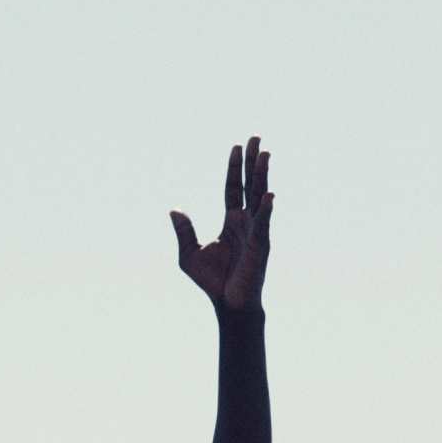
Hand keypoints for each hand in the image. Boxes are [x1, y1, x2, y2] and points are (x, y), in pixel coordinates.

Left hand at [170, 136, 271, 312]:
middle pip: (250, 184)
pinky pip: (263, 223)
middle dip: (253, 161)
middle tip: (256, 137)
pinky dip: (265, 209)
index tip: (237, 146)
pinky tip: (268, 194)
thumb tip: (173, 209)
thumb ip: (184, 231)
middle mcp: (246, 222)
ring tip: (265, 153)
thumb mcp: (189, 254)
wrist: (228, 304)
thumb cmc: (212, 282)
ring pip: (259, 197)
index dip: (235, 168)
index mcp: (231, 222)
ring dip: (262, 175)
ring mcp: (256, 231)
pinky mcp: (261, 245)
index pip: (233, 188)